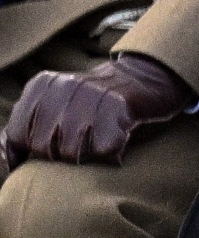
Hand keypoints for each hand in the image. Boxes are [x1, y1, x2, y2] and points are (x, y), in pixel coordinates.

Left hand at [2, 54, 197, 165]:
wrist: (145, 77)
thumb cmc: (93, 102)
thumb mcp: (53, 105)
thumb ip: (24, 127)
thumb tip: (3, 160)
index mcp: (42, 85)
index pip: (16, 135)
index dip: (25, 155)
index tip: (40, 161)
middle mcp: (64, 86)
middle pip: (45, 147)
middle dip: (61, 157)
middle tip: (81, 147)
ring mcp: (92, 93)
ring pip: (73, 152)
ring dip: (88, 157)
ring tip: (99, 144)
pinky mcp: (119, 105)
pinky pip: (104, 150)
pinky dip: (113, 154)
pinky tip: (118, 141)